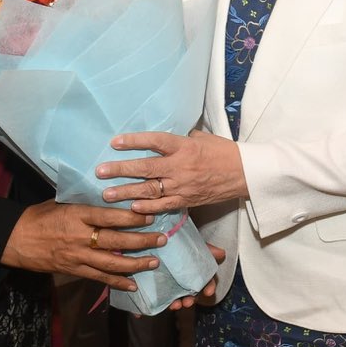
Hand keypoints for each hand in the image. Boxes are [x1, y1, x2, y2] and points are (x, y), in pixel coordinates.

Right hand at [3, 201, 165, 290]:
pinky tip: (133, 284)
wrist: (16, 239)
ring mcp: (77, 256)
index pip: (110, 216)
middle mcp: (80, 236)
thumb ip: (85, 202)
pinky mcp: (74, 270)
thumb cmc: (40, 216)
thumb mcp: (61, 201)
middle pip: (116, 240)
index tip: (150, 215)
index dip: (132, 217)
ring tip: (154, 262)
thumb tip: (109, 194)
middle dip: (142, 241)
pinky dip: (117, 281)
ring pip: (112, 262)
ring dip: (135, 263)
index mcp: (78, 215)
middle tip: (162, 239)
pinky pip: (99, 277)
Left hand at [97, 130, 247, 213]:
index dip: (134, 141)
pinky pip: (164, 205)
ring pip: (150, 190)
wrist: (246, 173)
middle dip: (120, 170)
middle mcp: (181, 166)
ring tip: (106, 194)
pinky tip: (131, 208)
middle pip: (145, 168)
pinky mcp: (188, 200)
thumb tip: (161, 141)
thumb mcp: (202, 137)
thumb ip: (180, 139)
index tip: (114, 142)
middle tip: (100, 171)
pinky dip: (147, 208)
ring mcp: (183, 185)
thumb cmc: (224, 152)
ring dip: (126, 192)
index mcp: (184, 146)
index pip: (154, 141)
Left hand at [166, 245, 226, 310]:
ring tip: (177, 305)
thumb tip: (222, 253)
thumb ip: (207, 250)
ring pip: (181, 297)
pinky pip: (167, 297)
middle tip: (188, 302)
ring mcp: (176, 284)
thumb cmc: (181, 244)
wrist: (162, 242)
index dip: (209, 287)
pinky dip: (168, 302)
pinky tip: (168, 304)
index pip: (207, 281)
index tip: (208, 292)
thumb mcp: (194, 244)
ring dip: (180, 303)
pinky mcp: (164, 286)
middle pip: (194, 293)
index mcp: (198, 271)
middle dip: (192, 299)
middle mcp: (188, 279)